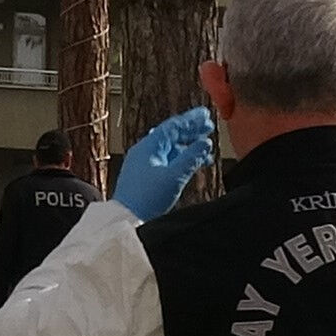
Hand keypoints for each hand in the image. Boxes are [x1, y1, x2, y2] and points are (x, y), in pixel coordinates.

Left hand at [113, 106, 215, 220]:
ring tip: (206, 148)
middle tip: (209, 127)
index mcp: (148, 147)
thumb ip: (191, 158)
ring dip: (188, 147)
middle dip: (191, 131)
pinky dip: (181, 160)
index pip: (172, 126)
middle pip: (171, 136)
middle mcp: (144, 152)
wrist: (127, 221)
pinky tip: (192, 165)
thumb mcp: (174, 176)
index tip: (206, 114)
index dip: (191, 120)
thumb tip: (205, 143)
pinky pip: (166, 162)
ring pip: (170, 150)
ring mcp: (144, 165)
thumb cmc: (146, 199)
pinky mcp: (145, 178)